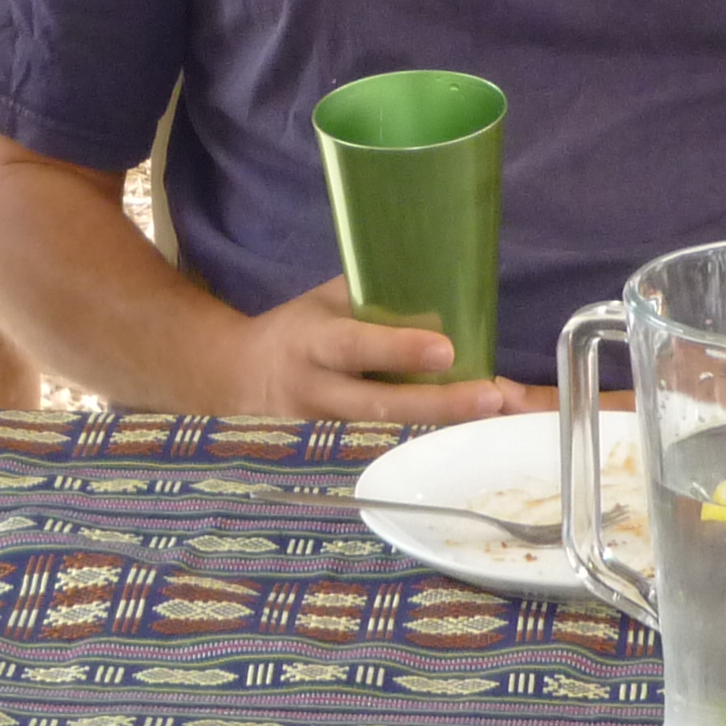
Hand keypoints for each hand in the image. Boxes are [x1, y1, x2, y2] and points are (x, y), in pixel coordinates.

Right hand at [221, 277, 526, 426]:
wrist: (235, 380)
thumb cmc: (295, 330)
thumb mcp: (323, 302)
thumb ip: (370, 294)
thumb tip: (434, 271)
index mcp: (313, 342)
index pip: (357, 346)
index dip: (399, 349)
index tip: (445, 349)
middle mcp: (318, 390)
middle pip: (380, 405)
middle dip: (438, 403)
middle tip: (490, 397)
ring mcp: (326, 431)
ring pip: (386, 434)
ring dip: (440, 428)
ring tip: (490, 419)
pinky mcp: (335, 453)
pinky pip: (382, 448)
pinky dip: (423, 444)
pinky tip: (465, 438)